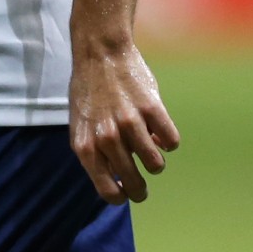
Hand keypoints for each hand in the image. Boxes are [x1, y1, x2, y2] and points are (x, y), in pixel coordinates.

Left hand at [69, 44, 179, 205]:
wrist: (100, 54)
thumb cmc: (89, 92)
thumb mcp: (81, 125)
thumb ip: (95, 151)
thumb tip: (118, 175)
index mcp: (86, 146)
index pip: (107, 190)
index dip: (120, 198)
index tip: (125, 195)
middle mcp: (107, 139)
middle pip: (134, 182)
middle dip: (140, 190)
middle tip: (143, 188)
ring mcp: (130, 124)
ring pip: (156, 165)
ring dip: (157, 164)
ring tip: (154, 155)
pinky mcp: (152, 109)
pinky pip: (171, 141)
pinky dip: (169, 142)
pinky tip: (161, 134)